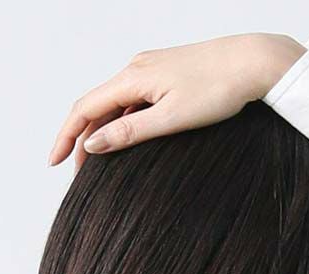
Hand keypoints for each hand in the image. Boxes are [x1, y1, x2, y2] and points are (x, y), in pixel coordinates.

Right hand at [48, 33, 304, 169]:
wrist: (254, 62)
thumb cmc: (219, 90)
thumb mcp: (170, 118)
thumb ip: (129, 132)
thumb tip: (92, 145)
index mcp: (133, 77)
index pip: (84, 108)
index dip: (66, 137)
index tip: (54, 162)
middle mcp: (137, 68)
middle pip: (96, 107)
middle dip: (82, 141)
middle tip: (79, 177)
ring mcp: (151, 69)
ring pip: (115, 104)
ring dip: (103, 133)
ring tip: (101, 166)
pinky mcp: (166, 74)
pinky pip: (133, 100)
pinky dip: (122, 122)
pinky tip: (129, 142)